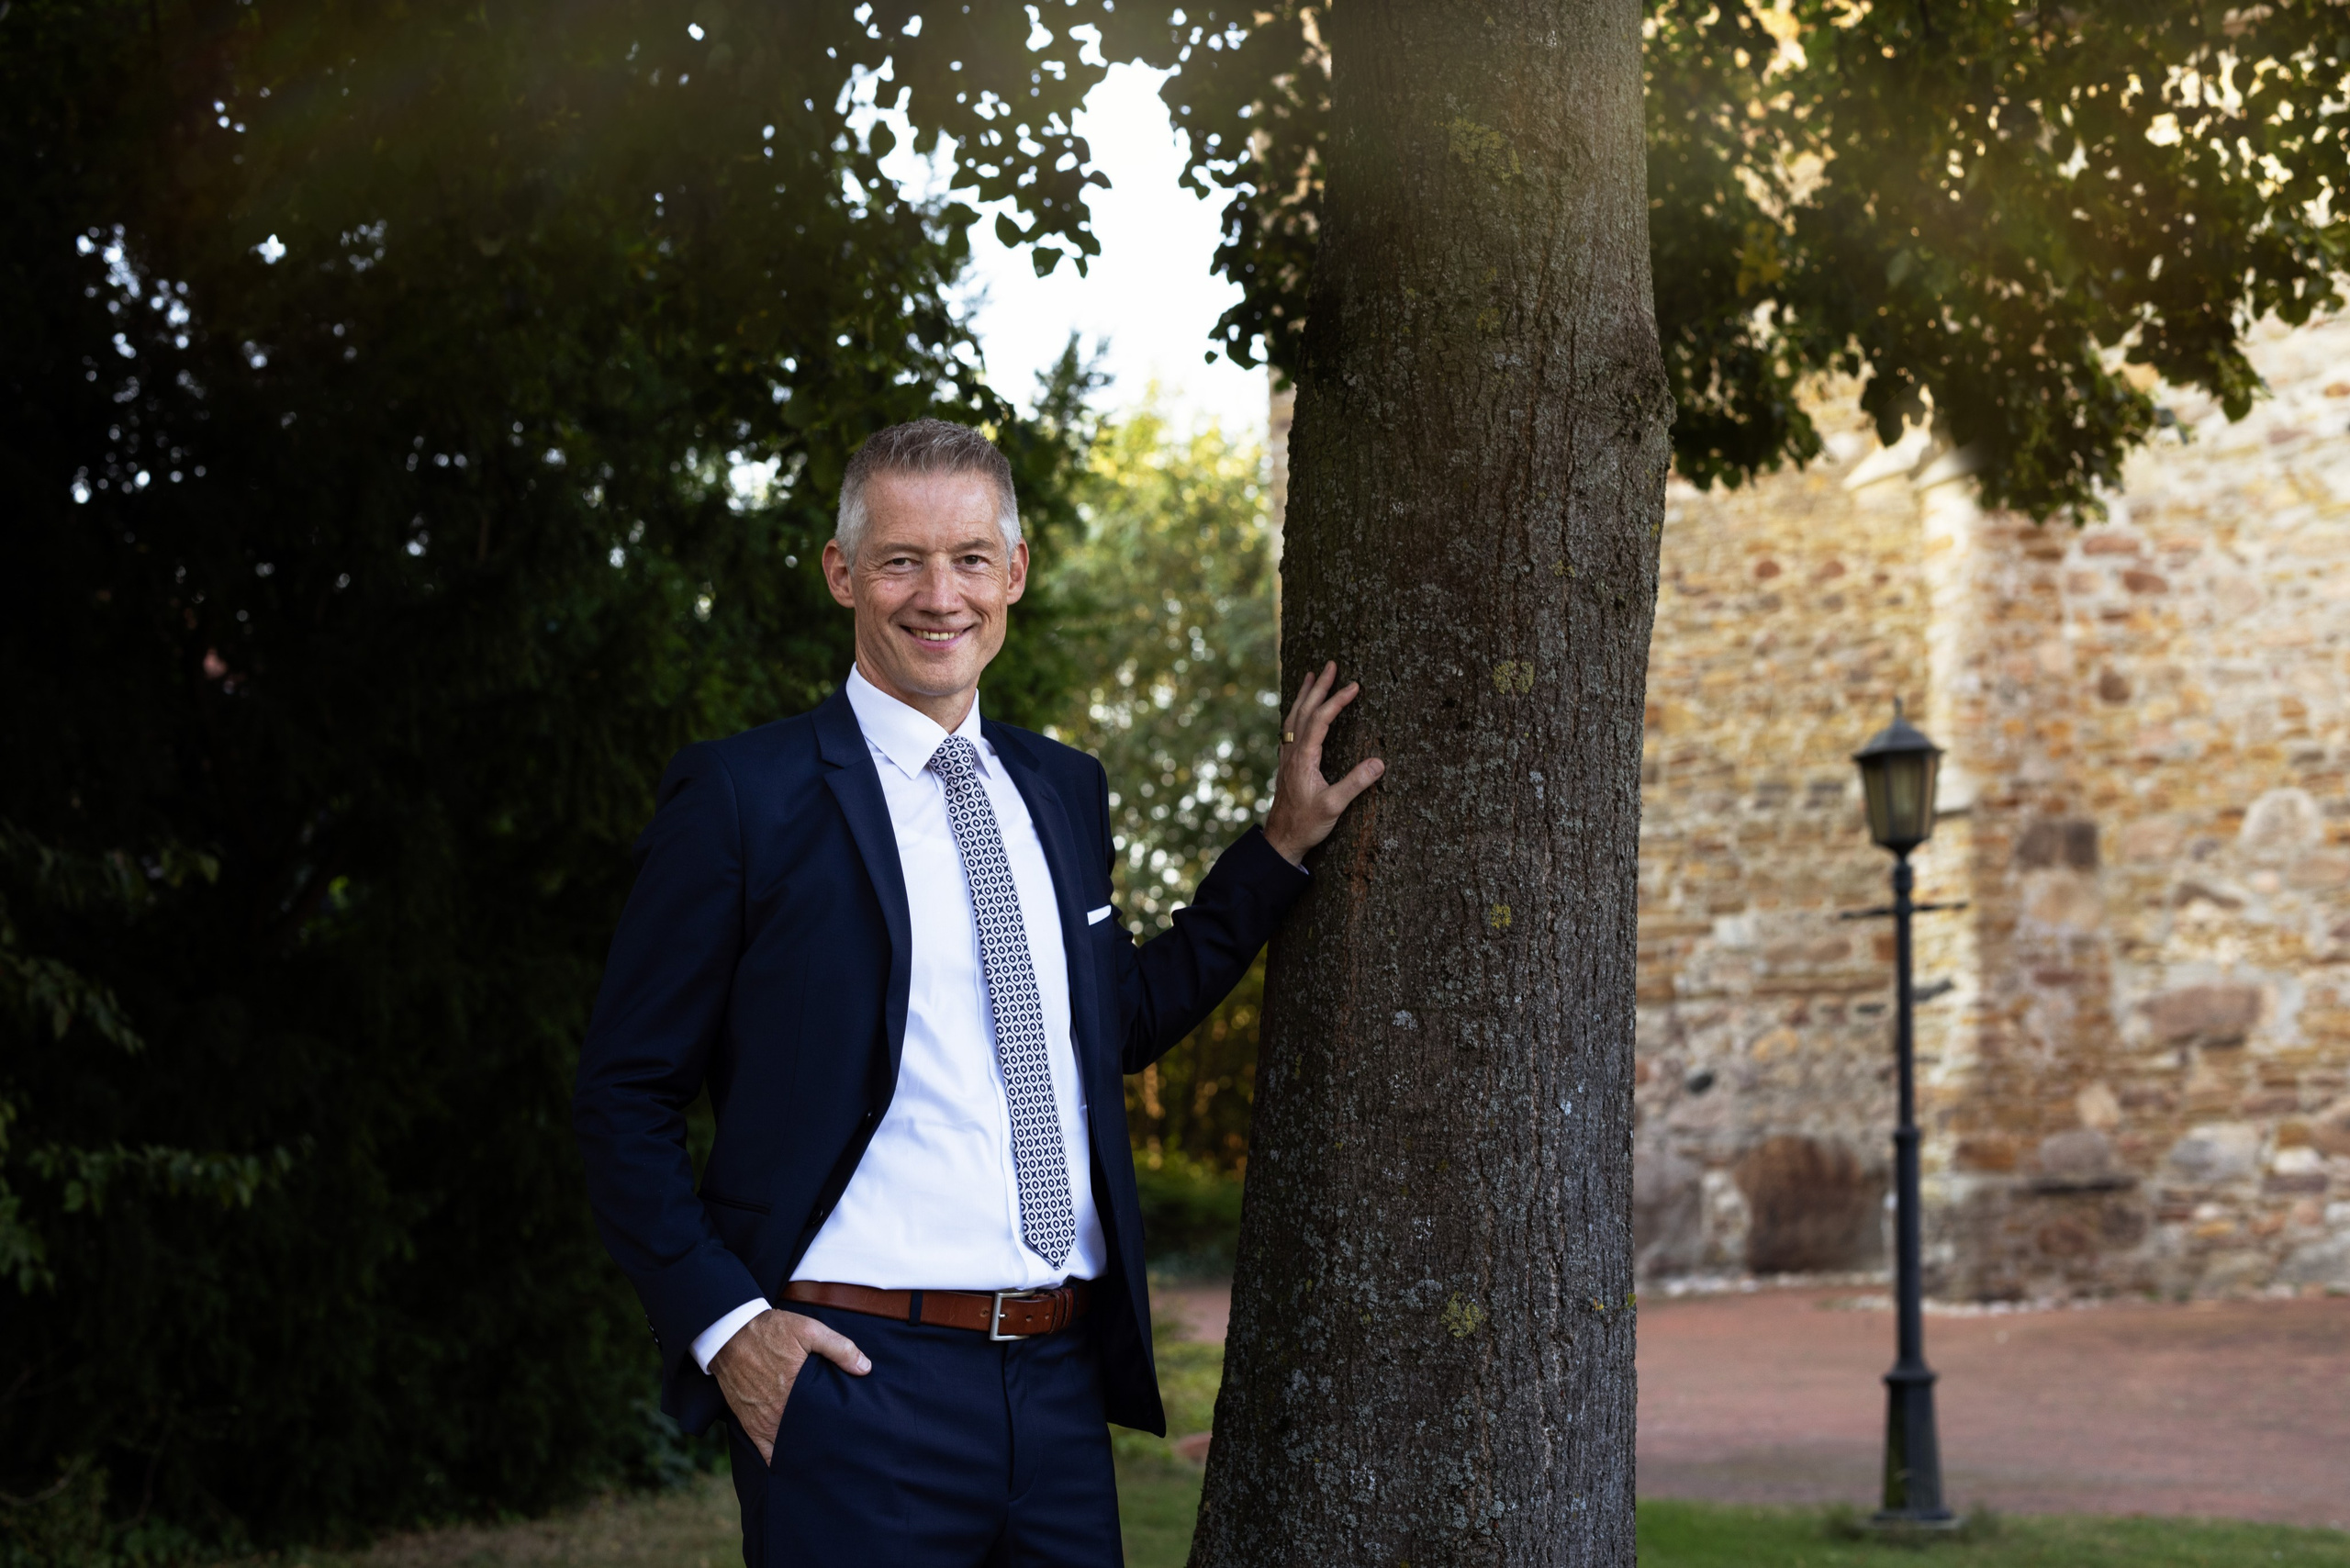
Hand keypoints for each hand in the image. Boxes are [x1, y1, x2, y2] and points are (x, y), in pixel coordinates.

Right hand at [709, 1308, 870, 1462]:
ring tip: (821, 1459)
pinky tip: (791, 1464)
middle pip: (807, 1438)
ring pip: (788, 1448)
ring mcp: (762, 1421)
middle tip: (840, 1449)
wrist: (729, 1333)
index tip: (852, 1436)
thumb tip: (865, 1368)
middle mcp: (778, 1413)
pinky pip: (764, 1451)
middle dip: (823, 1444)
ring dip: (803, 1453)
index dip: (838, 1430)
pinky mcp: (749, 1423)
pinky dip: (778, 1460)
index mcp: (796, 1392)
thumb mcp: (809, 1330)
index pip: (823, 1422)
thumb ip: (839, 1348)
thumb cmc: (770, 1331)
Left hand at [1263, 661, 1385, 865]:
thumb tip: (1380, 762)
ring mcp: (1288, 757)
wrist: (1281, 839)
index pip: (1321, 720)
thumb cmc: (1306, 824)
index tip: (1354, 686)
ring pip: (1294, 717)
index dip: (1337, 701)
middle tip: (1330, 664)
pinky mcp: (1287, 764)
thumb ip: (1355, 784)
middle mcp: (1293, 753)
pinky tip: (1300, 709)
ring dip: (1304, 694)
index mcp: (1304, 758)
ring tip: (1311, 675)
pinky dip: (1297, 711)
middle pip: (1304, 711)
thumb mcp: (1334, 806)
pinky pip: (1290, 728)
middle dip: (1318, 686)